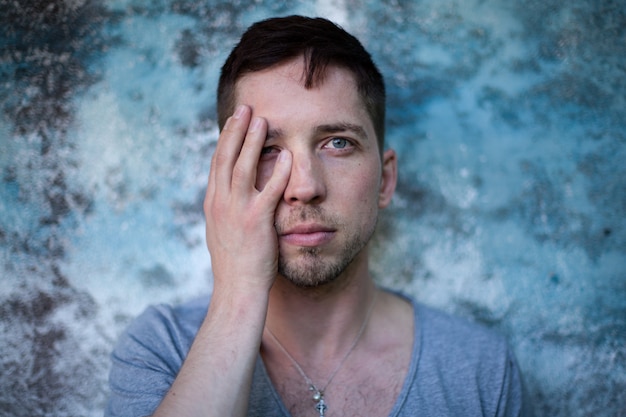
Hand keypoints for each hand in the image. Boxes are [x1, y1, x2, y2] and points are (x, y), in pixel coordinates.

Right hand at [204, 105, 291, 292]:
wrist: (237, 290)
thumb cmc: (235, 263)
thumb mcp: (224, 231)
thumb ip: (228, 209)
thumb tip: (233, 195)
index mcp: (213, 203)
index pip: (218, 163)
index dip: (225, 139)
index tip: (234, 120)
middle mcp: (221, 203)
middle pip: (226, 158)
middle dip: (235, 130)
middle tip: (245, 107)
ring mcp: (237, 211)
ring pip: (243, 167)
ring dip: (252, 141)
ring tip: (262, 120)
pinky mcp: (256, 222)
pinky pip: (268, 191)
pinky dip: (276, 172)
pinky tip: (285, 155)